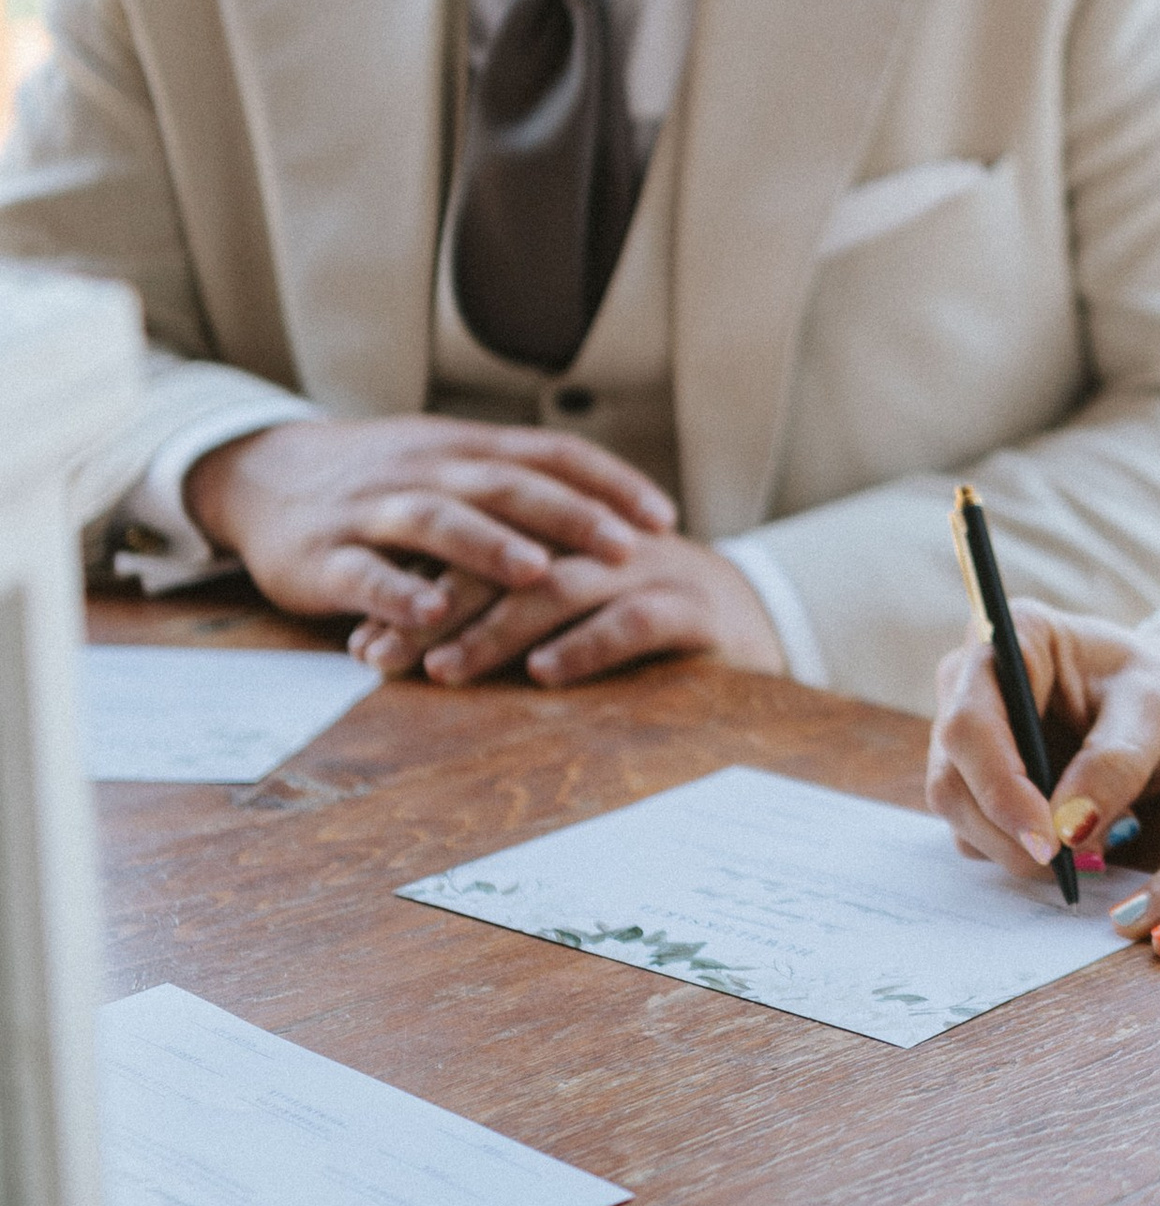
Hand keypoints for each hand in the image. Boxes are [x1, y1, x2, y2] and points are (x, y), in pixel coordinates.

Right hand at [188, 415, 676, 640]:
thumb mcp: (449, 464)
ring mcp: (371, 511)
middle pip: (503, 484)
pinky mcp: (323, 557)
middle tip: (625, 547)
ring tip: (536, 574)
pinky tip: (429, 616)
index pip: (549, 453)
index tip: (662, 516)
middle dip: (567, 515)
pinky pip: (363, 573)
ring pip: (435, 520)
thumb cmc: (381, 479)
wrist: (260, 474)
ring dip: (487, 546)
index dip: (606, 483)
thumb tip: (614, 512)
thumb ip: (517, 482)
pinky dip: (396, 593)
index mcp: (463, 448)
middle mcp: (424, 470)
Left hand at [350, 531, 786, 688]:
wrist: (752, 621)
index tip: (361, 639)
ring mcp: (649, 570)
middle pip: (507, 561)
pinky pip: (635, 621)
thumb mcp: (561, 609)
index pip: (475, 548)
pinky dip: (586, 646)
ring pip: (561, 588)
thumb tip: (393, 646)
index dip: (415, 590)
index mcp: (562, 532)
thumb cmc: (636, 620)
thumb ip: (494, 614)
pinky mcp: (695, 609)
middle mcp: (601, 541)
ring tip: (446, 670)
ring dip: (496, 630)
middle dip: (437, 610)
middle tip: (382, 656)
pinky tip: (545, 673)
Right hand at [927, 614, 1159, 875]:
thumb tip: (1068, 828)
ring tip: (1093, 840)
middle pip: (952, 775)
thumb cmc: (1159, 690)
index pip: (971, 724)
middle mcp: (969, 680)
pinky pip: (977, 830)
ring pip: (958, 811)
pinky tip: (1075, 838)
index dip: (999, 788)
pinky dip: (1022, 849)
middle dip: (1009, 832)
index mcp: (1011, 638)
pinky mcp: (973, 776)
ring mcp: (965, 732)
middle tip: (1072, 863)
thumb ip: (1115, 764)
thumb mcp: (1156, 715)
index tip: (1048, 840)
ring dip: (1017, 847)